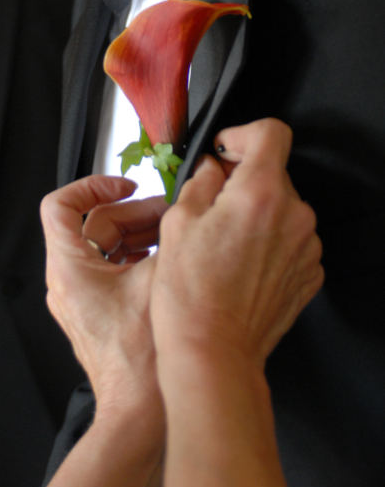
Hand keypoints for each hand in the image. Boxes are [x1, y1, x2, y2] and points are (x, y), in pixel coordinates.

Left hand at [40, 176, 167, 417]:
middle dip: (133, 211)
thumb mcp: (158, 280)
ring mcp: (81, 298)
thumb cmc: (138, 363)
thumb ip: (166, 238)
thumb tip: (180, 211)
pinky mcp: (98, 311)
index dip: (91, 186)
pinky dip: (137, 256)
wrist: (139, 412)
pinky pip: (113, 269)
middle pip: (93, 224)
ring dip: (139, 233)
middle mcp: (67, 281)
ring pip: (106, 246)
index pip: (59, 205)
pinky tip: (167, 257)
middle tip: (167, 212)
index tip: (122, 184)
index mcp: (68, 268)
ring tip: (173, 233)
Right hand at [151, 118, 323, 368]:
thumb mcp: (178, 222)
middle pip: (273, 173)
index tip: (227, 151)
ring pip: (281, 209)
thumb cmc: (191, 296)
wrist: (213, 353)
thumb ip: (200, 181)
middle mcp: (293, 215)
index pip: (272, 133)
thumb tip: (212, 169)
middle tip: (211, 207)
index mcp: (260, 193)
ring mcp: (306, 247)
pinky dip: (268, 243)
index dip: (243, 135)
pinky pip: (290, 241)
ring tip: (223, 245)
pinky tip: (239, 265)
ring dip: (257, 214)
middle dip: (243, 181)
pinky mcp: (308, 274)